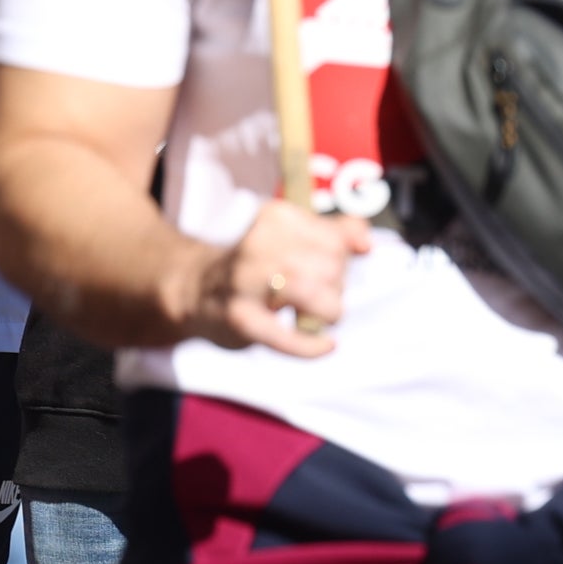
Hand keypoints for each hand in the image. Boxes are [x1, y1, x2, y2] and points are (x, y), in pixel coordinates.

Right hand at [181, 199, 365, 357]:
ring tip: (311, 315)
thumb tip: (365, 245)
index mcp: (274, 217)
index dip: (338, 260)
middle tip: (311, 295)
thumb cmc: (256, 266)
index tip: (317, 267)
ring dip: (327, 314)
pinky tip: (322, 345)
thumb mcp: (291, 236)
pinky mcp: (241, 319)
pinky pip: (292, 338)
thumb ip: (336, 232)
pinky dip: (314, 346)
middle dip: (334, 288)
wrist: (197, 291)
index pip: (337, 241)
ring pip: (319, 298)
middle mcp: (257, 244)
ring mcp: (245, 283)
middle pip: (332, 270)